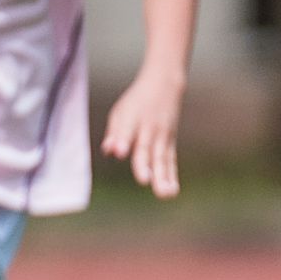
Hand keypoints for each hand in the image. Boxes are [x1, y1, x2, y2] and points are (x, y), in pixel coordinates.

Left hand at [101, 65, 186, 198]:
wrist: (165, 85)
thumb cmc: (137, 103)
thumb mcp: (121, 112)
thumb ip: (115, 133)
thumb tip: (109, 152)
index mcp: (131, 119)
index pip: (126, 130)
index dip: (122, 141)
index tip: (119, 152)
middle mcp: (148, 129)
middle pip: (145, 149)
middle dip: (144, 165)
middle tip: (144, 180)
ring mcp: (161, 137)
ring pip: (161, 158)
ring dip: (162, 177)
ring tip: (164, 194)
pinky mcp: (170, 143)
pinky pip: (170, 162)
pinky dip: (171, 176)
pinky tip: (172, 192)